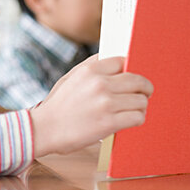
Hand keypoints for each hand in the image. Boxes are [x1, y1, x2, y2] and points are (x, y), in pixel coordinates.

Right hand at [28, 55, 152, 156]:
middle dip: (145, 88)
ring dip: (141, 106)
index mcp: (90, 70)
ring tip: (134, 110)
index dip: (131, 70)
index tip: (134, 79)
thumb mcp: (70, 77)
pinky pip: (138, 117)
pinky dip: (138, 119)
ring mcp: (105, 103)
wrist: (44, 128)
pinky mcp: (109, 123)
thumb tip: (115, 60)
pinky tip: (130, 120)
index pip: (123, 62)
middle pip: (138, 81)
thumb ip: (91, 66)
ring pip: (141, 100)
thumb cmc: (58, 105)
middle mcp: (100, 84)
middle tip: (145, 94)